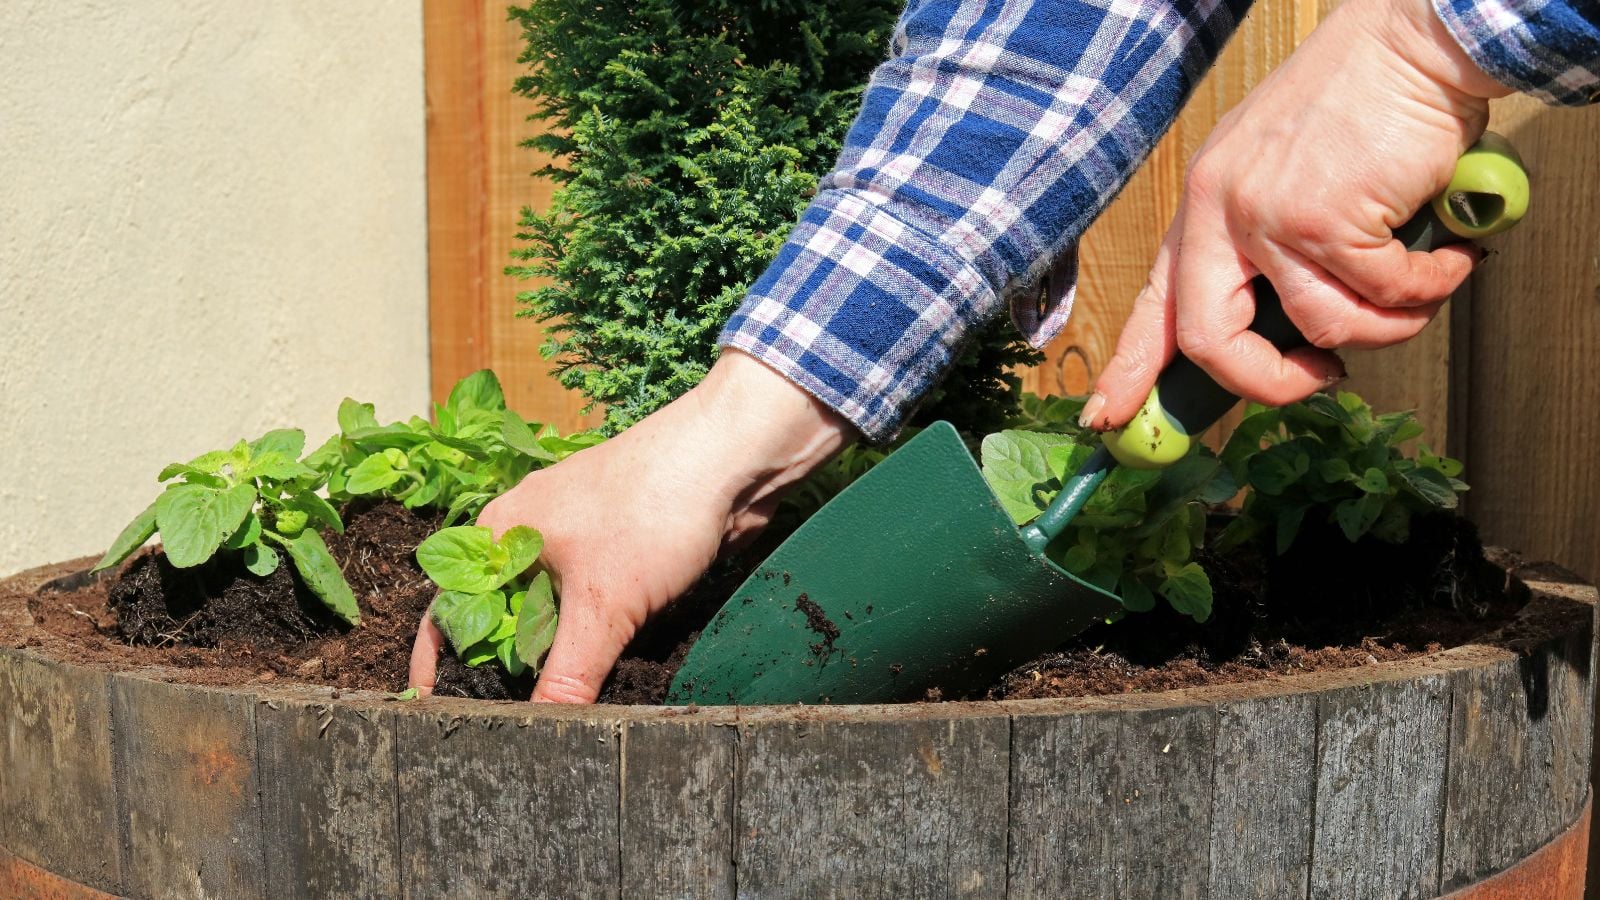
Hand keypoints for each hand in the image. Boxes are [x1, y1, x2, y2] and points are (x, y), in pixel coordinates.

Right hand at [408, 349, 852, 702]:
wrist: (734, 458)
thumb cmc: (652, 508)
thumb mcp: (602, 603)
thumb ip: (567, 674)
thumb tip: (540, 733)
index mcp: (501, 531)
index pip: (450, 607)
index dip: (439, 662)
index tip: (439, 711)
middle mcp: (531, 532)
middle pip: (501, 614)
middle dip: (504, 667)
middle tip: (508, 725)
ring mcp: (580, 538)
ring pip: (552, 611)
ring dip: (555, 654)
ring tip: (555, 711)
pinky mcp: (623, 550)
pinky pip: (594, 603)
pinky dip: (594, 636)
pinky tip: (604, 671)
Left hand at [1085, 0, 1510, 429]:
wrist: (1410, 44)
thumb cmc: (1354, 109)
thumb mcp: (1276, 177)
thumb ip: (1263, 249)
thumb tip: (1281, 334)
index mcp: (1201, 207)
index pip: (1153, 304)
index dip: (1130, 369)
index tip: (1109, 418)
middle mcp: (1221, 212)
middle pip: (1213, 342)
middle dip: (1272, 382)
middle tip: (1320, 376)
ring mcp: (1270, 217)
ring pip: (1324, 328)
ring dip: (1386, 327)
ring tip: (1416, 291)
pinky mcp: (1329, 220)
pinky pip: (1384, 296)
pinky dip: (1427, 289)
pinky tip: (1446, 259)